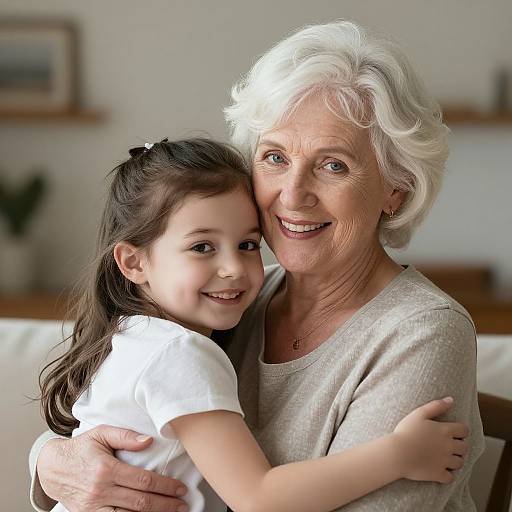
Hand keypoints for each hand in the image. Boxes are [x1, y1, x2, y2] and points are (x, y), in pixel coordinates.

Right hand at [37, 425, 188, 511]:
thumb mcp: (102, 433)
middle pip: (140, 502)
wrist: (52, 467)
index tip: (181, 488)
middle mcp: (100, 490)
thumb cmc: (81, 447)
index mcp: (106, 469)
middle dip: (166, 504)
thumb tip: (149, 440)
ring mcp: (94, 506)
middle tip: (183, 504)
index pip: (143, 480)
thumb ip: (126, 435)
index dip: (165, 486)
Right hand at [392, 397, 468, 483]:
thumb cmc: (406, 431)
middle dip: (459, 446)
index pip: (464, 430)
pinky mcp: (439, 474)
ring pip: (459, 463)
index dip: (460, 431)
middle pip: (464, 447)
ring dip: (455, 460)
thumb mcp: (419, 413)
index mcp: (445, 430)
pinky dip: (447, 475)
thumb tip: (451, 399)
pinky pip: (450, 477)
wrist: (397, 453)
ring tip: (445, 457)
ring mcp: (445, 461)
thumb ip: (436, 406)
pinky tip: (440, 469)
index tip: (453, 432)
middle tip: (448, 445)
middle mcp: (449, 446)